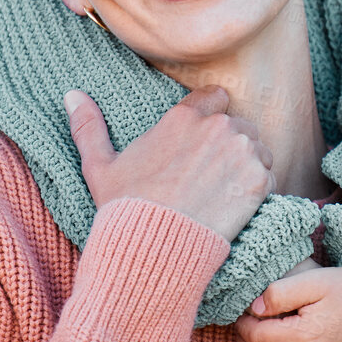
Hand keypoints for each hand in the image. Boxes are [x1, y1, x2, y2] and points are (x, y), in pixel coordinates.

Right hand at [65, 85, 274, 242]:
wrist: (154, 247)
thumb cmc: (125, 207)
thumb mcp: (99, 165)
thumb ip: (89, 126)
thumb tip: (72, 95)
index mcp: (184, 117)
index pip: (216, 96)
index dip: (213, 116)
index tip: (206, 138)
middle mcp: (217, 127)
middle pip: (240, 124)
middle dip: (231, 144)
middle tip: (213, 175)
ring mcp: (241, 152)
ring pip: (258, 149)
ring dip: (249, 165)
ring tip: (224, 192)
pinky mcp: (259, 181)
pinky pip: (270, 176)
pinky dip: (259, 190)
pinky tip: (236, 207)